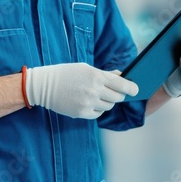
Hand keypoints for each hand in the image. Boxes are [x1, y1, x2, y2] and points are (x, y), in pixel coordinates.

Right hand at [24, 63, 138, 118]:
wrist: (44, 86)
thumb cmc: (67, 73)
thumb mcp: (86, 68)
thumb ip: (106, 74)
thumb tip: (122, 76)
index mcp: (96, 76)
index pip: (121, 84)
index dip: (131, 88)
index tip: (136, 90)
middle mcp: (94, 90)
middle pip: (118, 98)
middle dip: (118, 95)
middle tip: (114, 92)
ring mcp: (88, 103)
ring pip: (109, 106)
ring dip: (107, 102)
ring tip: (97, 95)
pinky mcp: (81, 113)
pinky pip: (98, 113)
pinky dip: (98, 109)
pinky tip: (89, 102)